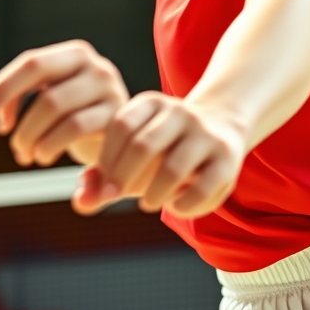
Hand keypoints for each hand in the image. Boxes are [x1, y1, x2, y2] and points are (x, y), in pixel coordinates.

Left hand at [0, 41, 128, 167]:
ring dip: (31, 137)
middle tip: (7, 141)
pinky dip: (49, 146)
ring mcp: (109, 89)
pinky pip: (75, 129)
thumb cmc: (76, 116)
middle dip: (18, 120)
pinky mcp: (116, 115)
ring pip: (55, 109)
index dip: (1, 88)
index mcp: (75, 54)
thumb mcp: (52, 97)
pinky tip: (43, 156)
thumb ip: (22, 95)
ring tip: (26, 154)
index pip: (31, 63)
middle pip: (45, 89)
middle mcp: (95, 65)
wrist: (124, 138)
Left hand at [73, 93, 246, 218]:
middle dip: (123, 178)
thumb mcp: (132, 154)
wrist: (221, 126)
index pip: (120, 125)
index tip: (104, 183)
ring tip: (147, 203)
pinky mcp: (228, 156)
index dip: (106, 159)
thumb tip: (81, 202)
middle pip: (144, 145)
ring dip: (153, 194)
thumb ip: (103, 179)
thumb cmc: (165, 148)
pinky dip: (183, 205)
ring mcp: (206, 133)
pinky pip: (203, 187)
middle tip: (115, 197)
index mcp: (152, 104)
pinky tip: (175, 206)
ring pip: (173, 168)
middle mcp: (180, 112)